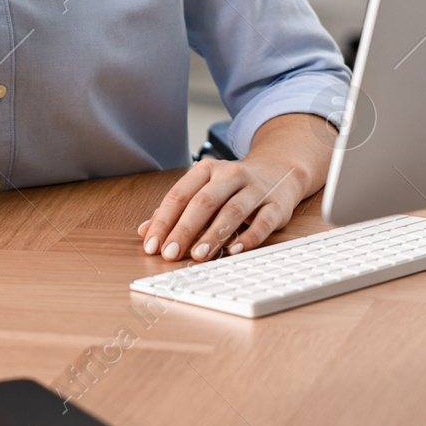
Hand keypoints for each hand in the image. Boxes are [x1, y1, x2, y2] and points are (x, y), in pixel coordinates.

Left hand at [137, 113, 335, 261]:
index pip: (180, 195)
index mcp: (206, 170)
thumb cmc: (233, 187)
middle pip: (203, 202)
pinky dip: (250, 237)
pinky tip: (235, 250)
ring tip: (199, 255)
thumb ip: (175, 210)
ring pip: (232, 211)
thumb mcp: (203, 190)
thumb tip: (144, 231)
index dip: (164, 221)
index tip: (152, 245)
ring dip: (214, 235)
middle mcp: (230, 175)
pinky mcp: (276, 204)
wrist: (280, 171)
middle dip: (184, 230)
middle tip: (171, 254)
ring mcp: (255, 188)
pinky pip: (263, 221)